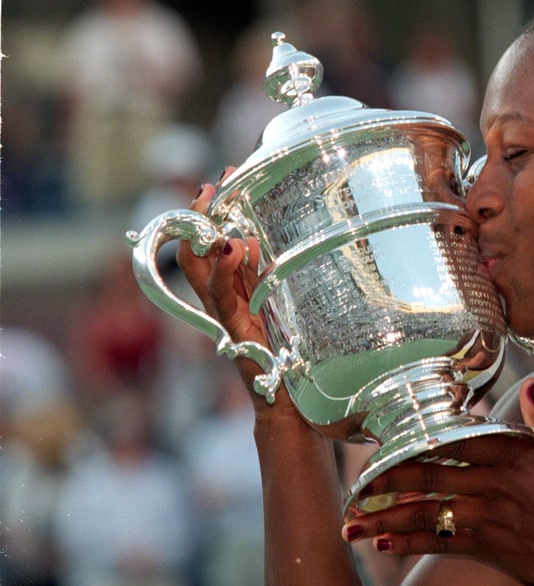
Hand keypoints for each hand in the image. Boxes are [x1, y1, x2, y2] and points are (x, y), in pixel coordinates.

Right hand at [176, 175, 287, 412]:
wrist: (286, 405)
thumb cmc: (287, 358)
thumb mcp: (277, 306)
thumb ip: (262, 277)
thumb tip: (255, 239)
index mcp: (233, 293)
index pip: (210, 245)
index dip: (209, 213)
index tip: (220, 180)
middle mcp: (222, 303)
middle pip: (195, 252)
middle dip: (198, 216)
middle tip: (211, 184)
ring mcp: (225, 317)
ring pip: (201, 271)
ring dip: (207, 235)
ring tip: (213, 203)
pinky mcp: (235, 333)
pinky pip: (223, 298)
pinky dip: (225, 271)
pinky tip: (234, 247)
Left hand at [342, 379, 533, 585]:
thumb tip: (531, 384)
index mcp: (511, 455)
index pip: (456, 441)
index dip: (420, 440)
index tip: (389, 440)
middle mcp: (491, 484)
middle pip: (430, 476)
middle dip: (387, 480)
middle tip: (353, 483)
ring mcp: (485, 517)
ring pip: (426, 511)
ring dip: (386, 516)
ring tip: (351, 521)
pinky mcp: (486, 546)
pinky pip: (440, 543)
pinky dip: (409, 542)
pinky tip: (383, 542)